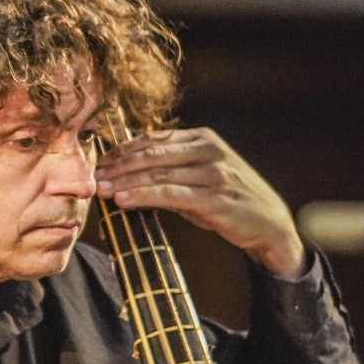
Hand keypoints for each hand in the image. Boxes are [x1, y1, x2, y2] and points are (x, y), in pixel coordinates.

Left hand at [96, 128, 305, 279]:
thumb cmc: (230, 201)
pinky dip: (143, 196)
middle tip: (93, 176)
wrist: (270, 224)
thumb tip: (130, 172)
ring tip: (100, 189)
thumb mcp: (203, 177)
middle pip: (152, 154)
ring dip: (125, 181)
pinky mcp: (214, 197)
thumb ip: (173, 169)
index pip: (154, 140)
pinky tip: (123, 200)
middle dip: (118, 165)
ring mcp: (213, 173)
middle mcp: (209, 150)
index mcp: (204, 139)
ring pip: (158, 173)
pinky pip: (170, 194)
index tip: (99, 162)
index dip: (123, 150)